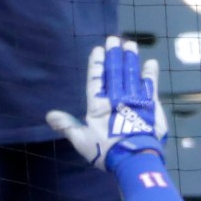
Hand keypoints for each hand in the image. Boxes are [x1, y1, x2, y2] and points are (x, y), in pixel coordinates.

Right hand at [47, 35, 164, 167]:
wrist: (135, 160)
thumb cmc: (106, 152)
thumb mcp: (82, 140)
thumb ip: (67, 125)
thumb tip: (49, 115)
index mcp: (98, 106)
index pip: (96, 79)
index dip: (97, 64)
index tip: (98, 49)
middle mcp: (117, 98)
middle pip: (115, 72)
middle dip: (114, 55)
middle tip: (115, 39)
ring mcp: (135, 100)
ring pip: (132, 75)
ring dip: (131, 59)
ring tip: (130, 45)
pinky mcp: (151, 107)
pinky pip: (150, 86)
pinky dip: (150, 74)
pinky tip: (151, 63)